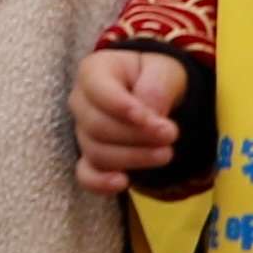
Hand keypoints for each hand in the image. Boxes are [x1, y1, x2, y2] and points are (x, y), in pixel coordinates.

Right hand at [72, 46, 188, 192]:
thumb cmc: (154, 77)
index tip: (154, 121)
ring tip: (166, 153)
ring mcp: (83, 132)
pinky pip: (86, 175)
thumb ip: (156, 87)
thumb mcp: (164, 70)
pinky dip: (101, 182)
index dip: (123, 108)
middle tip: (171, 135)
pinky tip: (123, 182)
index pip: (98, 90)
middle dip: (136, 136)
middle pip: (97, 126)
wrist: (154, 93)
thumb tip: (150, 115)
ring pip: (97, 152)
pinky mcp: (90, 157)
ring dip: (133, 157)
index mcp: (94, 72)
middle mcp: (81, 102)